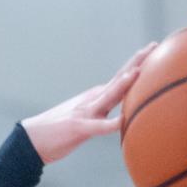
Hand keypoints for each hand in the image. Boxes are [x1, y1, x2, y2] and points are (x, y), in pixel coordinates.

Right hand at [21, 44, 156, 162]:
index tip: (153, 49)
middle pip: (119, 79)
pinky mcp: (78, 128)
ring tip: (138, 72)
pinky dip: (109, 124)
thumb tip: (119, 117)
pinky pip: (97, 126)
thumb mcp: (85, 120)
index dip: (137, 63)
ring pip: (108, 96)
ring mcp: (85, 112)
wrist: (33, 139)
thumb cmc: (59, 132)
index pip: (121, 78)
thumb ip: (101, 115)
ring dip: (123, 84)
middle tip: (154, 46)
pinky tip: (120, 121)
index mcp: (96, 98)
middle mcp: (93, 100)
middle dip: (137, 63)